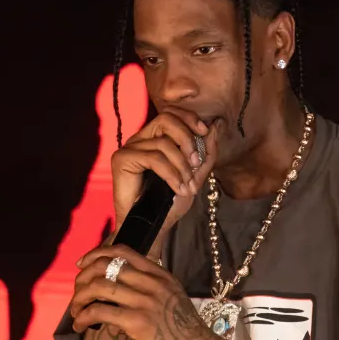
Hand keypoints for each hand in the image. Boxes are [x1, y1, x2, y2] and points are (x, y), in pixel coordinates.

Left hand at [69, 245, 236, 339]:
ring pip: (99, 286)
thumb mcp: (171, 299)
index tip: (82, 266)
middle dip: (82, 279)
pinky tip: (80, 326)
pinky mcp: (138, 322)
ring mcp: (146, 301)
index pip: (122, 251)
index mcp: (160, 274)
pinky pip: (100, 311)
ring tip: (75, 312)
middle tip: (77, 295)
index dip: (96, 254)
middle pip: (105, 266)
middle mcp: (152, 282)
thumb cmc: (186, 333)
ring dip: (79, 299)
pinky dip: (83, 317)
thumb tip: (119, 289)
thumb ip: (150, 289)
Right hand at [112, 108, 223, 234]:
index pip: (171, 113)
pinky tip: (179, 189)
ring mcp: (130, 147)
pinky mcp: (122, 159)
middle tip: (197, 163)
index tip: (204, 132)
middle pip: (166, 118)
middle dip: (187, 138)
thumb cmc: (171, 201)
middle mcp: (141, 138)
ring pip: (163, 143)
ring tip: (188, 186)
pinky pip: (153, 158)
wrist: (153, 226)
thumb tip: (216, 123)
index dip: (189, 118)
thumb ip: (206, 150)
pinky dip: (172, 174)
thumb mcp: (196, 174)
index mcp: (155, 137)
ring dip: (182, 166)